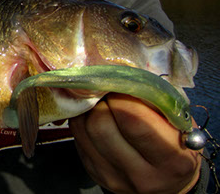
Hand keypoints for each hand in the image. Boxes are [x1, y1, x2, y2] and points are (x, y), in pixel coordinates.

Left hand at [69, 93, 201, 193]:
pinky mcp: (95, 172)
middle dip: (101, 99)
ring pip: (83, 128)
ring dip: (88, 106)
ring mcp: (114, 177)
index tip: (122, 83)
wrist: (169, 180)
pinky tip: (94, 112)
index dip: (122, 94)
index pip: (134, 121)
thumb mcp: (179, 122)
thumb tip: (119, 75)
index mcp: (172, 160)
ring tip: (101, 98)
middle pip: (101, 125)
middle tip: (109, 88)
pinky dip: (82, 117)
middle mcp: (142, 175)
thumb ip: (154, 101)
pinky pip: (77, 135)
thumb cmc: (176, 142)